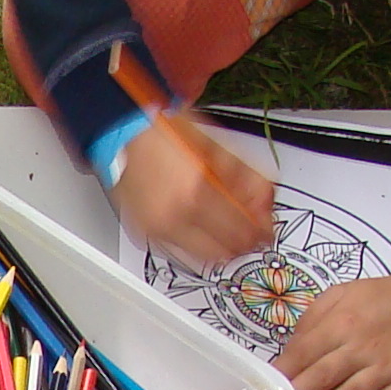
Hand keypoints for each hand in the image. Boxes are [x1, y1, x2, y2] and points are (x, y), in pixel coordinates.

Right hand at [110, 122, 272, 267]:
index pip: (241, 231)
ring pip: (203, 257)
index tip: (266, 231)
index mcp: (196, 192)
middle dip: (243, 244)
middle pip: (224, 250)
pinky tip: (203, 229)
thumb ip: (245, 177)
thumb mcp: (214, 147)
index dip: (260, 233)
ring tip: (229, 233)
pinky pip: (181, 251)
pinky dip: (197, 246)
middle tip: (252, 235)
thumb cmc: (166, 133)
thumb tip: (264, 201)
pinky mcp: (146, 232)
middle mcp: (174, 215)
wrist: (124, 132)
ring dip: (221, 249)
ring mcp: (157, 227)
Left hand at [277, 240, 390, 389]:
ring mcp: (388, 367)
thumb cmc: (390, 297)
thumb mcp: (345, 293)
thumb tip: (292, 349)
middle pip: (322, 377)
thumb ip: (315, 318)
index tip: (268, 389)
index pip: (304, 353)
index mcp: (344, 322)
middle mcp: (363, 346)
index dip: (284, 374)